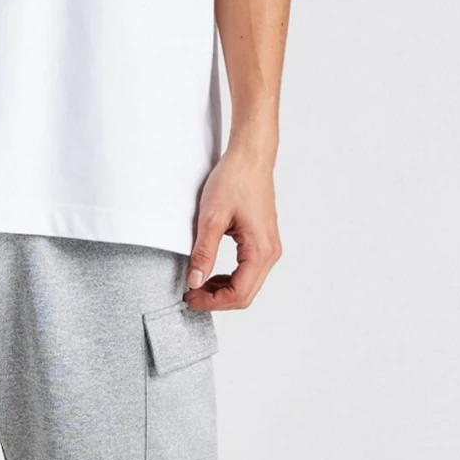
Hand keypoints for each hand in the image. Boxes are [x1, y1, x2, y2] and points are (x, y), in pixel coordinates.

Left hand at [184, 147, 281, 311]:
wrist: (251, 157)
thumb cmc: (235, 179)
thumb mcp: (211, 217)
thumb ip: (203, 253)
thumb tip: (194, 281)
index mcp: (260, 250)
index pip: (239, 294)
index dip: (212, 302)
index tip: (190, 298)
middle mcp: (270, 253)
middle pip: (245, 295)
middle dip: (216, 300)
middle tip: (190, 295)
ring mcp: (269, 248)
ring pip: (247, 285)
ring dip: (223, 290)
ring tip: (197, 285)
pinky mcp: (263, 242)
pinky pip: (249, 272)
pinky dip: (230, 278)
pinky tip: (211, 273)